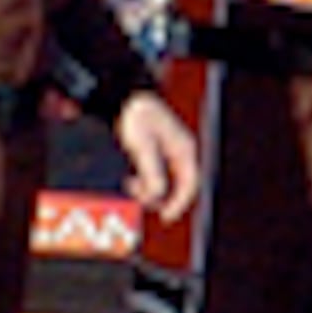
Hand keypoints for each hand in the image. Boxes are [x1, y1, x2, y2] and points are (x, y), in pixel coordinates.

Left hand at [116, 92, 200, 225]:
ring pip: (163, 179)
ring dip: (148, 188)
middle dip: (160, 196)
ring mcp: (167, 150)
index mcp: (184, 149)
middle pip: (176, 184)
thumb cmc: (136, 116)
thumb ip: (151, 173)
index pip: (189, 184)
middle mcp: (179, 151)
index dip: (179, 203)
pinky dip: (143, 179)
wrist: (121, 96)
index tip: (165, 216)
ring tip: (130, 185)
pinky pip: (154, 172)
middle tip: (141, 202)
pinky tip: (129, 178)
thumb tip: (156, 196)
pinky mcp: (155, 149)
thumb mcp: (143, 147)